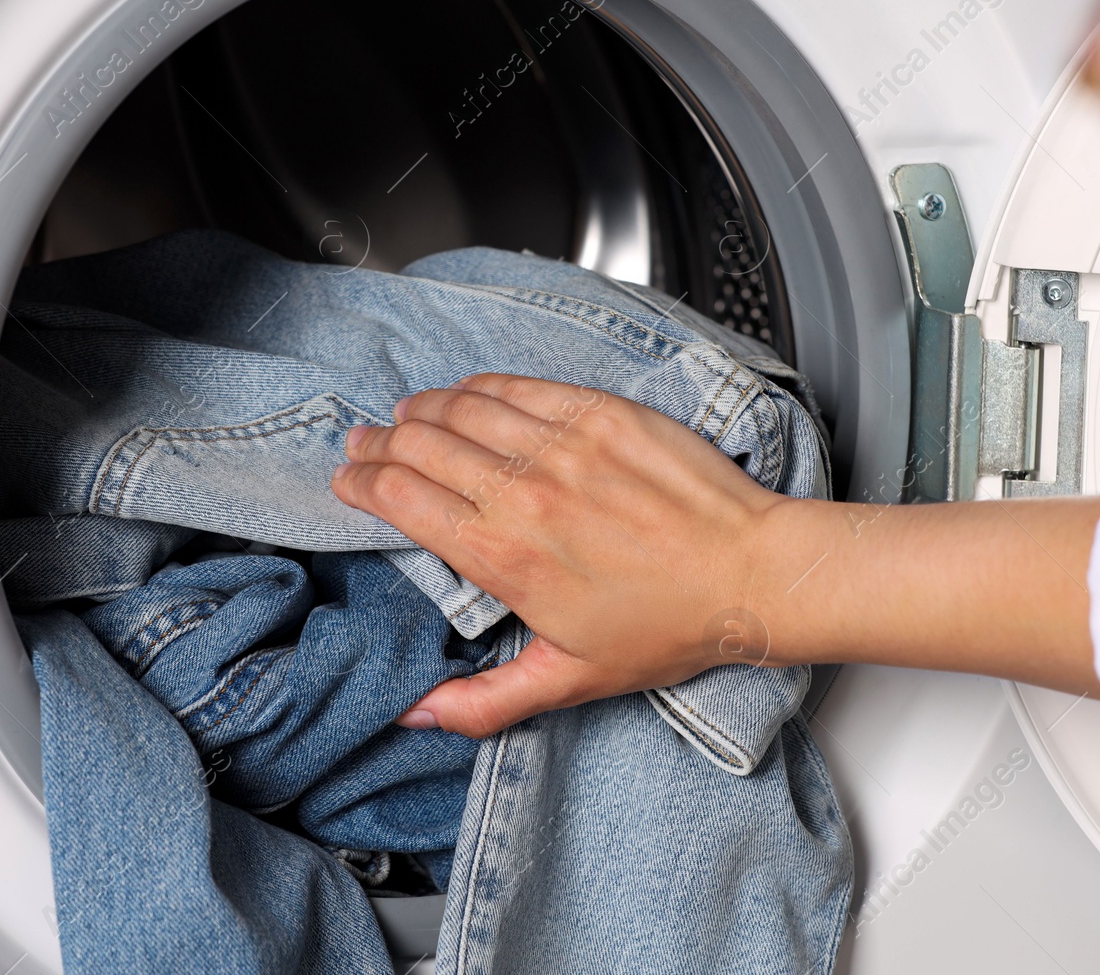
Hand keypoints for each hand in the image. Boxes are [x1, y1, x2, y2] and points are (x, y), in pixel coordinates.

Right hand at [329, 374, 791, 737]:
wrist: (752, 574)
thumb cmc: (669, 626)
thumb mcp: (569, 679)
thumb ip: (484, 700)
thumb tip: (418, 715)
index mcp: (502, 554)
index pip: (400, 497)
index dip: (360, 483)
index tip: (348, 481)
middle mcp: (523, 489)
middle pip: (419, 444)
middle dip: (378, 443)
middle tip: (365, 445)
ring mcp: (562, 443)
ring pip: (462, 406)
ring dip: (422, 409)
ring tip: (407, 416)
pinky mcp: (600, 412)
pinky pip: (519, 385)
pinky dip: (481, 387)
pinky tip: (468, 392)